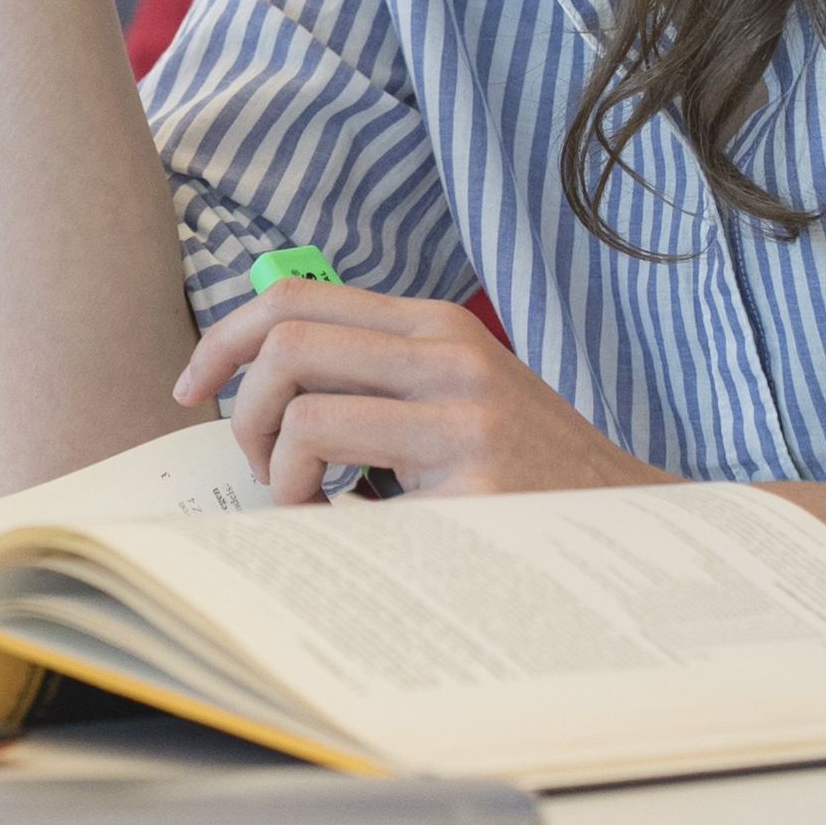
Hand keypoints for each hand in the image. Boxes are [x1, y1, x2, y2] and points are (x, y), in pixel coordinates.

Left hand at [172, 280, 664, 505]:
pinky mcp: (466, 477)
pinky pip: (336, 472)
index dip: (222, 340)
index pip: (295, 297)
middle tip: (264, 464)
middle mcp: (448, 352)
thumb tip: (253, 382)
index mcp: (437, 326)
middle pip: (283, 340)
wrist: (633, 526)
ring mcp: (461, 412)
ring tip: (313, 503)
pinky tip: (352, 527)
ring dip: (277, 468)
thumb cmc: (526, 478)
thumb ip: (377, 377)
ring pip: (302, 404)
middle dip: (242, 408)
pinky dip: (313, 505)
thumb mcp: (455, 400)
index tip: (191, 387)